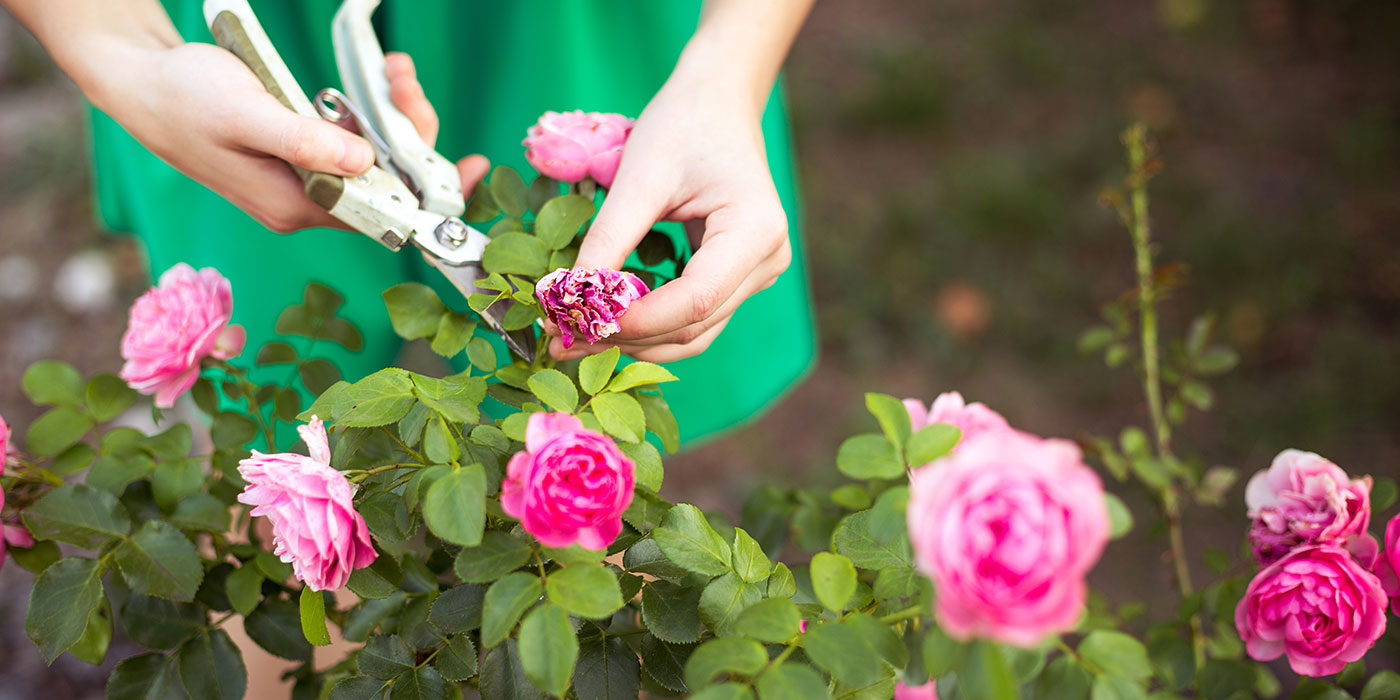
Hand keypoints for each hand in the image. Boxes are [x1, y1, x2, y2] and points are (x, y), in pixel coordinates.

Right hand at [85, 44, 486, 231]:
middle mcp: (305, 202)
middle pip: (386, 182)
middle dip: (409, 131)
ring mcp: (303, 179)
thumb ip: (304, 142)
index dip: (430, 195)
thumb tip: (365, 164)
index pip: (382, 214)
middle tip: (403, 78)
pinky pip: (353, 142)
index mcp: (295, 206)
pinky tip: (376, 79)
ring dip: (392, 115)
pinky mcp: (300, 155)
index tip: (471, 170)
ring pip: (374, 158)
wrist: (141, 84)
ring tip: (393, 69)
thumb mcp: (246, 115)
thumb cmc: (185, 99)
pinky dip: (370, 112)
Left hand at [550, 74, 791, 362]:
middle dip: (627, 336)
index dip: (638, 320)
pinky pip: (694, 317)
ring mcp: (757, 274)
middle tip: (561, 340)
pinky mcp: (738, 279)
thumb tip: (570, 295)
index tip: (579, 322)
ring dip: (636, 341)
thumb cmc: (683, 126)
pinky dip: (650, 326)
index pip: (696, 299)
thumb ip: (610, 237)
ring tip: (575, 338)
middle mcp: (767, 260)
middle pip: (695, 324)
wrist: (716, 104)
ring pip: (694, 333)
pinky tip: (605, 322)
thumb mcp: (640, 175)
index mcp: (756, 229)